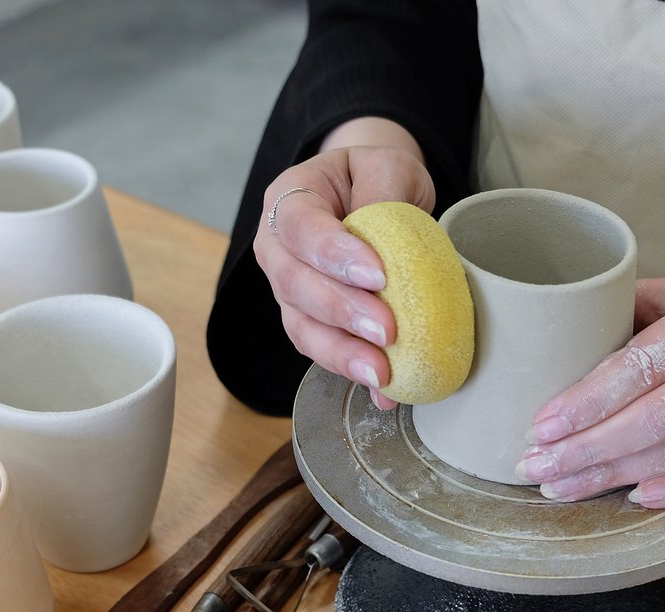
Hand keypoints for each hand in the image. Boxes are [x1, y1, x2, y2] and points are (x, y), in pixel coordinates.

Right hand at [253, 125, 433, 410]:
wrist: (374, 197)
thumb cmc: (377, 179)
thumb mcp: (387, 166)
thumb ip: (384, 194)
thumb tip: (387, 245)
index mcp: (290, 197)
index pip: (300, 226)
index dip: (333, 253)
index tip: (378, 275)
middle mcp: (277, 247)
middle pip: (294, 283)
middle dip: (341, 311)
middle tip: (387, 330)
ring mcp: (288, 290)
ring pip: (302, 326)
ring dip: (342, 353)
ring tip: (382, 372)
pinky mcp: (309, 322)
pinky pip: (322, 350)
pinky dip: (353, 371)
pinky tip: (384, 391)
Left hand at [515, 270, 664, 506]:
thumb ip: (638, 309)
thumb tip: (564, 333)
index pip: (641, 364)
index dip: (587, 401)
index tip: (542, 426)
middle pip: (657, 417)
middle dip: (589, 449)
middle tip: (538, 470)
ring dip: (618, 475)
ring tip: (567, 488)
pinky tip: (634, 496)